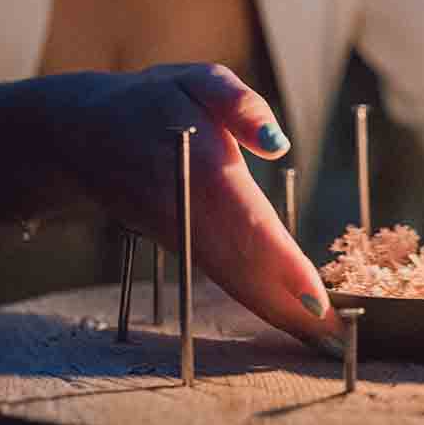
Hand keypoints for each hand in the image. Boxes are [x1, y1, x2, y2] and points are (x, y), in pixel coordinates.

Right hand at [2, 64, 343, 353]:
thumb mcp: (198, 80)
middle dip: (292, 307)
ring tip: (330, 344)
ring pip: (236, 283)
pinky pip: (228, 281)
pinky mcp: (185, 249)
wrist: (81, 135)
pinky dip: (262, 306)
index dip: (282, 264)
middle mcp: (192, 214)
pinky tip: (296, 323)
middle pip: (247, 269)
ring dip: (281, 315)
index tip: (317, 299)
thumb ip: (240, 104)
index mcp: (201, 169)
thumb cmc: (154, 102)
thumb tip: (278, 143)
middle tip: (342, 340)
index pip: (248, 224)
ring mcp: (185, 237)